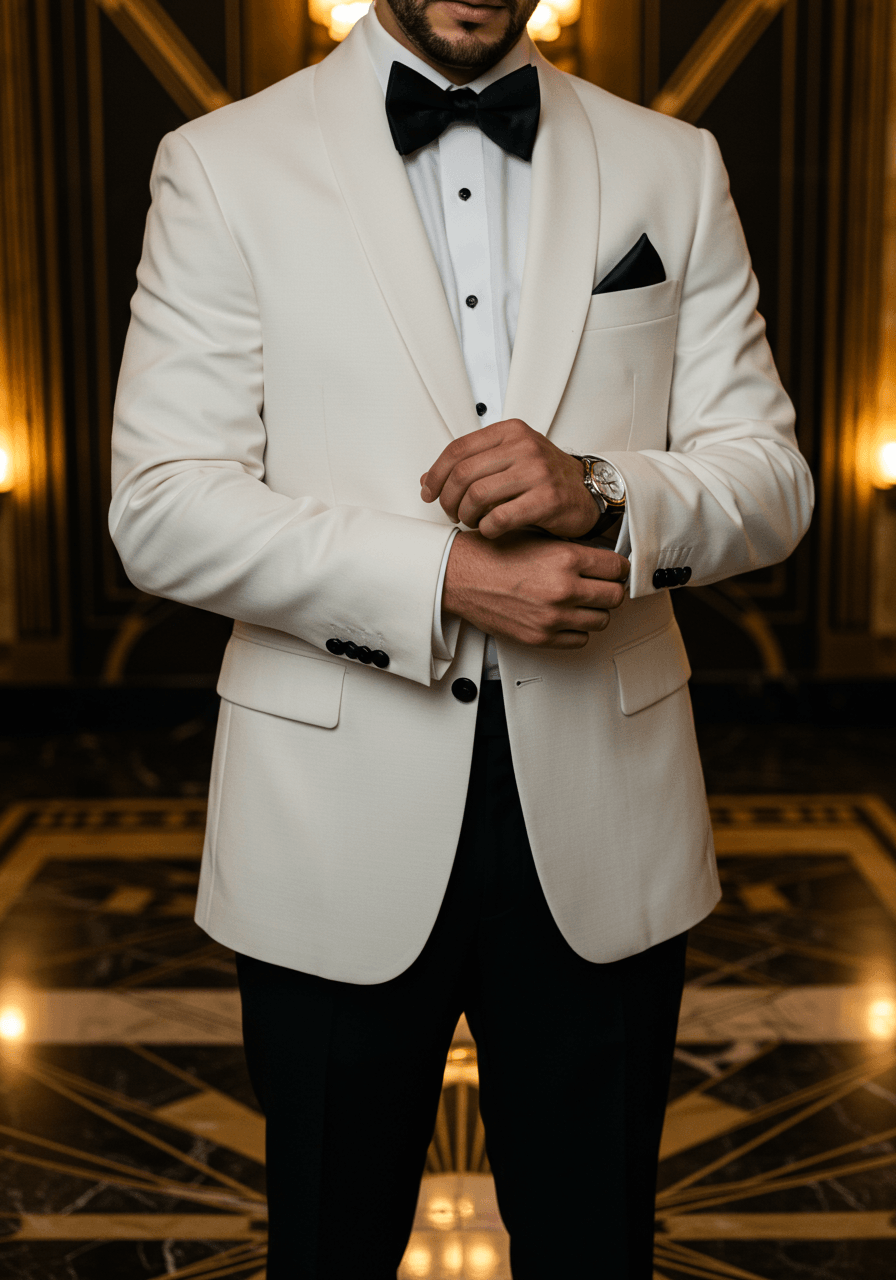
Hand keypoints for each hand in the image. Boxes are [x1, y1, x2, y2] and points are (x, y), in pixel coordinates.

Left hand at [421, 419, 599, 539]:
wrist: (587, 491)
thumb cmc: (545, 477)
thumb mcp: (508, 459)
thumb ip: (471, 464)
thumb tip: (428, 479)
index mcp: (509, 432)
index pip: (457, 449)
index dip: (436, 475)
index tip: (429, 493)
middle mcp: (523, 447)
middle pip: (463, 474)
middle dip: (448, 499)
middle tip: (451, 512)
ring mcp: (537, 472)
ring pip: (478, 495)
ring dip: (466, 515)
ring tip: (471, 521)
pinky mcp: (547, 499)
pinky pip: (500, 517)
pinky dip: (487, 528)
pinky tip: (490, 529)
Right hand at [443, 530, 628, 649]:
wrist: (459, 576)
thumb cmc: (491, 555)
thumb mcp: (537, 538)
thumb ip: (571, 550)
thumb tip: (598, 562)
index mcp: (565, 558)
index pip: (617, 568)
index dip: (618, 568)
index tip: (615, 570)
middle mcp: (563, 588)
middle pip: (615, 597)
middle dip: (612, 590)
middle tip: (603, 586)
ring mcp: (553, 616)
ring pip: (601, 620)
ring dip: (596, 611)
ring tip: (583, 602)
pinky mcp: (541, 637)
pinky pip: (580, 639)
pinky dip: (578, 629)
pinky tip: (567, 617)